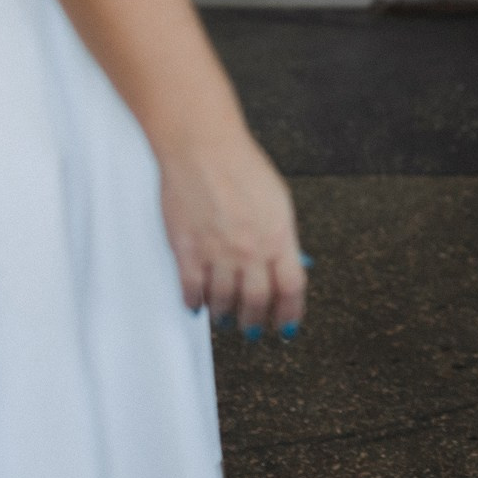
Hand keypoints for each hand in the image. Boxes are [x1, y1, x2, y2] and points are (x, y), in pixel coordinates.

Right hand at [159, 132, 308, 337]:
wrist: (203, 147)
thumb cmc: (242, 166)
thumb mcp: (278, 201)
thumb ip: (282, 236)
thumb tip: (288, 263)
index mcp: (278, 236)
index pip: (290, 288)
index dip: (289, 313)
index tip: (285, 325)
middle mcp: (250, 250)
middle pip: (256, 302)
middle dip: (254, 322)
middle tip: (251, 329)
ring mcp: (218, 252)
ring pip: (223, 301)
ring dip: (225, 315)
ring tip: (225, 318)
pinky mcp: (188, 250)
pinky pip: (192, 290)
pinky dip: (196, 303)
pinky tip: (198, 305)